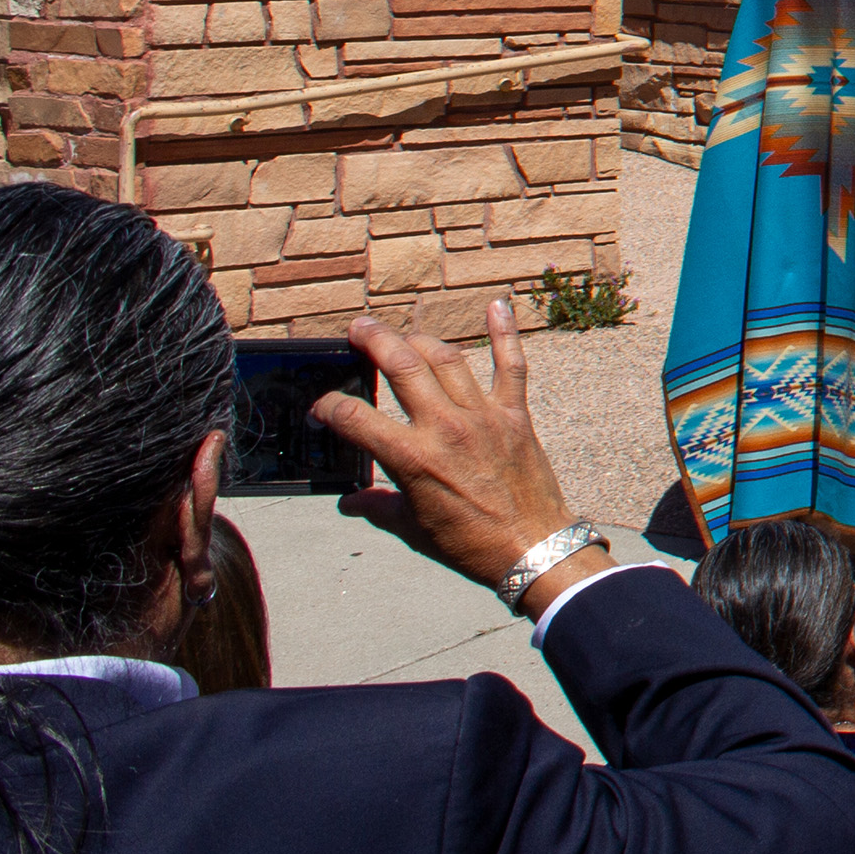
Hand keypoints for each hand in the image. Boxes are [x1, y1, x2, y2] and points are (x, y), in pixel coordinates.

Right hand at [316, 300, 609, 615]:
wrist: (532, 548)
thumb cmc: (471, 544)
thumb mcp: (412, 529)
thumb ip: (377, 508)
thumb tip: (349, 502)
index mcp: (413, 459)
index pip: (356, 419)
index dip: (330, 408)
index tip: (322, 406)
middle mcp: (446, 428)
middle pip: (403, 368)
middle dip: (374, 342)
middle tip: (357, 329)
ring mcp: (484, 417)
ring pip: (447, 360)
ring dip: (420, 340)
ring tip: (402, 334)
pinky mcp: (516, 414)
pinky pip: (512, 365)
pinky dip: (506, 333)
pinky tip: (500, 305)